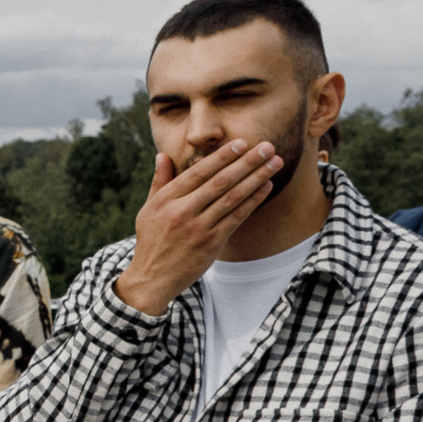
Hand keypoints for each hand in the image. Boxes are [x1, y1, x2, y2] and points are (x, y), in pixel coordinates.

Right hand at [112, 140, 283, 316]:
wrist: (151, 278)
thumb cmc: (152, 241)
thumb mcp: (148, 210)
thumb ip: (159, 182)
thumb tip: (162, 156)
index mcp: (166, 200)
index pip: (198, 172)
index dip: (222, 157)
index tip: (242, 143)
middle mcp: (181, 212)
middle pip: (220, 182)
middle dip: (247, 162)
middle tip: (268, 147)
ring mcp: (197, 228)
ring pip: (232, 198)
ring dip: (256, 178)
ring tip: (275, 163)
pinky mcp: (211, 243)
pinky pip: (236, 218)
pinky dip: (253, 201)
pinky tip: (265, 187)